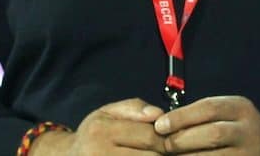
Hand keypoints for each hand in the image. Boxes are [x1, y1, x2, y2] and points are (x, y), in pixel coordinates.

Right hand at [29, 98, 166, 155]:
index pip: (148, 136)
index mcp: (101, 132)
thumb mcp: (108, 112)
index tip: (166, 136)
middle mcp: (100, 154)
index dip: (164, 136)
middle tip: (164, 148)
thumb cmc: (93, 133)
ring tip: (154, 153)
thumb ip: (134, 108)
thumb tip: (159, 114)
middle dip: (162, 151)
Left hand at [154, 96, 259, 154]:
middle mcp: (248, 130)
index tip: (159, 125)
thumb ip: (201, 114)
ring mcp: (248, 153)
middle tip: (163, 145)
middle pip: (212, 134)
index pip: (209, 108)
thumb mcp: (226, 111)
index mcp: (241, 108)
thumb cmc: (237, 127)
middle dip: (183, 140)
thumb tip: (164, 123)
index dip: (181, 117)